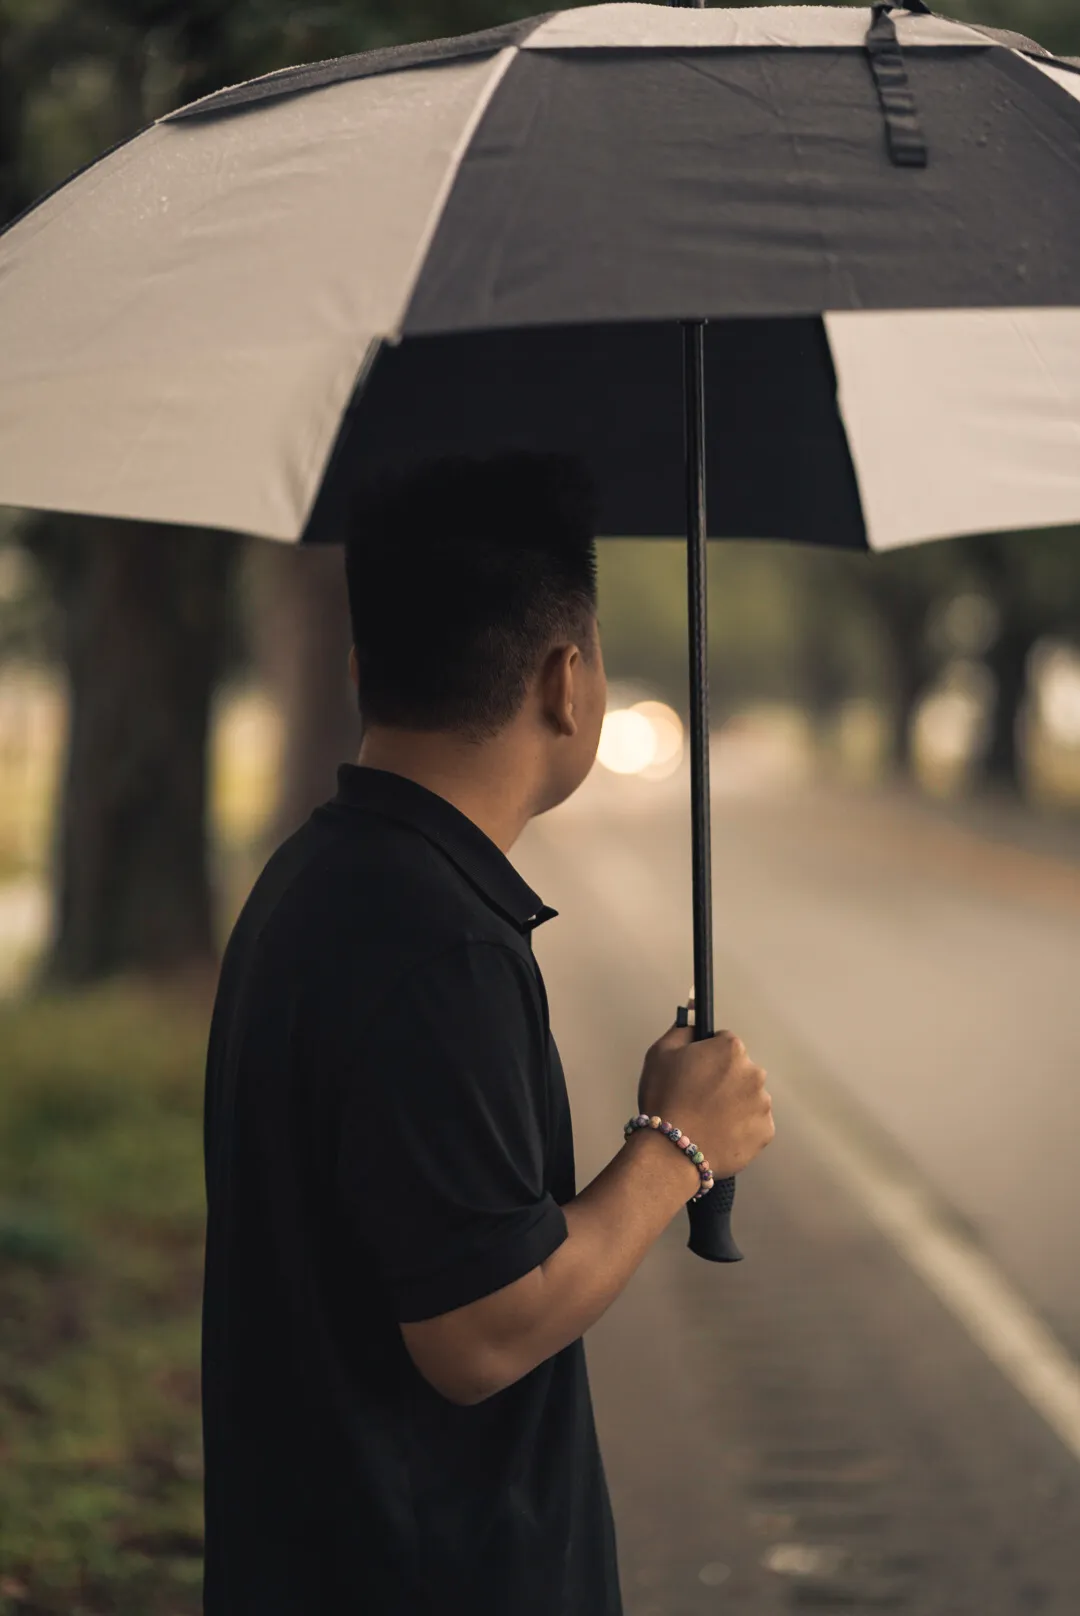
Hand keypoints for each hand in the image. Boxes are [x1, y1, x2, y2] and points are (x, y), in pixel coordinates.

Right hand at [637, 1023, 774, 1180]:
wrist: (671, 1150)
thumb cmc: (664, 1098)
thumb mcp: (660, 1053)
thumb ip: (682, 1030)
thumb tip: (695, 1017)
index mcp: (731, 1049)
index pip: (724, 1043)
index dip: (707, 1056)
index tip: (695, 1072)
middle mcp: (754, 1073)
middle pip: (740, 1071)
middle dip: (724, 1081)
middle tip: (698, 1099)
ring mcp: (763, 1104)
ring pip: (748, 1098)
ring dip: (734, 1104)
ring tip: (707, 1121)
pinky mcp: (765, 1132)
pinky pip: (754, 1125)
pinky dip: (740, 1128)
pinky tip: (718, 1134)